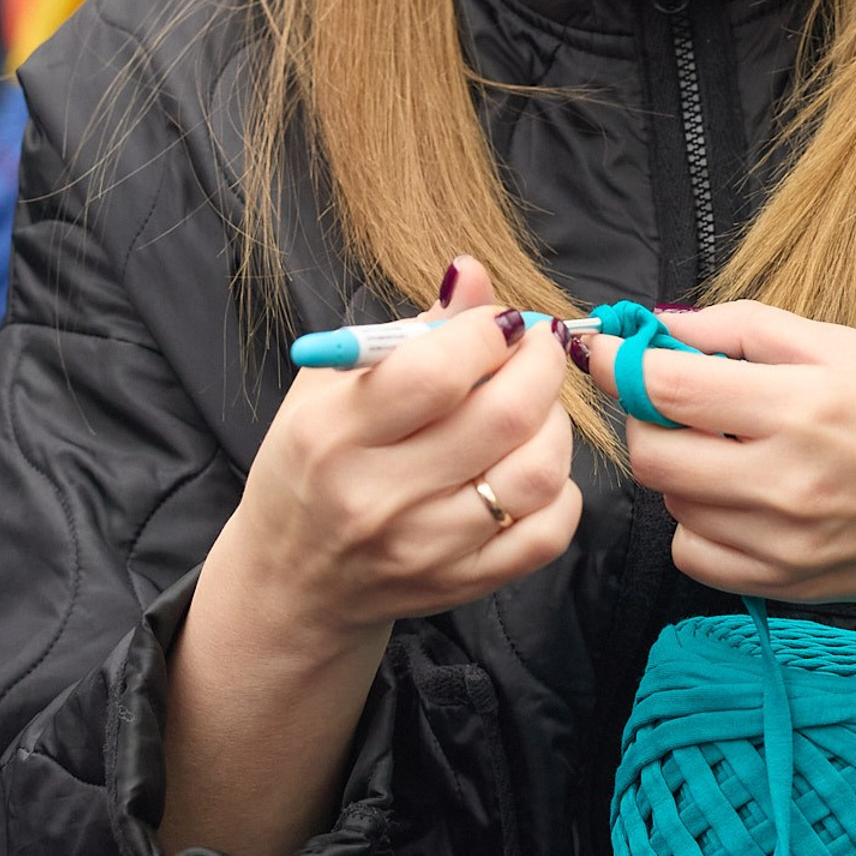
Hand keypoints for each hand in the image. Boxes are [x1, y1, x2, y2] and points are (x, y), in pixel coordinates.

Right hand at [225, 258, 581, 653]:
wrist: (292, 582)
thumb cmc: (311, 464)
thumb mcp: (330, 387)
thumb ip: (409, 329)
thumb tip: (472, 270)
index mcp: (334, 433)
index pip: (437, 372)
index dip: (491, 331)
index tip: (501, 322)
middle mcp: (379, 496)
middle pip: (504, 417)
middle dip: (541, 365)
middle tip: (538, 349)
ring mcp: (426, 548)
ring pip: (537, 474)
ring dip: (555, 424)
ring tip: (536, 407)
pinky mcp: (462, 585)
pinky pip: (548, 533)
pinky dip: (562, 489)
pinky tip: (533, 465)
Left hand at [583, 301, 855, 606]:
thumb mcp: (842, 344)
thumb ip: (742, 330)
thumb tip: (660, 326)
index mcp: (804, 405)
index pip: (667, 387)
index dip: (619, 363)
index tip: (604, 349)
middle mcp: (788, 481)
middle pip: (653, 455)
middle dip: (647, 419)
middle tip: (677, 400)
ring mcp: (787, 544)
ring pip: (671, 505)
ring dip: (678, 470)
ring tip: (727, 447)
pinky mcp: (790, 587)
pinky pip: (696, 557)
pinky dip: (698, 524)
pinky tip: (737, 497)